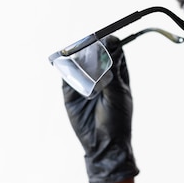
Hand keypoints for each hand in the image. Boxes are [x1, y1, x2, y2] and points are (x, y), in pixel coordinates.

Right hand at [63, 36, 138, 182]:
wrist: (103, 143)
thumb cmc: (117, 119)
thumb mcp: (118, 94)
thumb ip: (112, 73)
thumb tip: (109, 51)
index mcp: (118, 75)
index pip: (115, 52)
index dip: (111, 43)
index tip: (108, 39)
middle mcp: (101, 76)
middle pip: (96, 54)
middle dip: (93, 47)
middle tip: (91, 44)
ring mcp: (85, 83)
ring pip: (80, 63)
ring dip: (78, 56)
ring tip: (79, 53)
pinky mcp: (71, 92)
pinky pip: (66, 76)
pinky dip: (65, 69)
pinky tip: (67, 65)